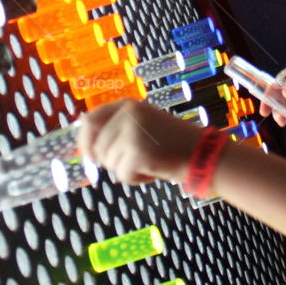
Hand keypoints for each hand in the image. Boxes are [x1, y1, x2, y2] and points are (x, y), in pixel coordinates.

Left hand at [76, 99, 203, 186]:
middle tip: (132, 162)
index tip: (90, 155)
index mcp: (128, 105)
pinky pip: (122, 175)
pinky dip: (136, 179)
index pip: (90, 119)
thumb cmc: (171, 142)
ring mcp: (131, 132)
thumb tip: (86, 145)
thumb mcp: (143, 125)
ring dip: (126, 170)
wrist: (200, 152)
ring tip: (149, 162)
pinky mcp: (137, 153)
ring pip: (109, 164)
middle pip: (98, 147)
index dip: (85, 140)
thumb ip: (118, 128)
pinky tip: (153, 171)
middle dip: (110, 161)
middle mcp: (127, 115)